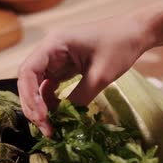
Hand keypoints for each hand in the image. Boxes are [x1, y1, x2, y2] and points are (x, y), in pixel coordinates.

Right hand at [17, 14, 151, 135]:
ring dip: (41, 106)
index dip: (30, 97)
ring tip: (51, 127)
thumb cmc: (119, 46)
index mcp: (54, 45)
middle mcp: (49, 51)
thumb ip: (80, 97)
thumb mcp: (100, 75)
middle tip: (46, 129)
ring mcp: (55, 59)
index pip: (27, 72)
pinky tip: (59, 115)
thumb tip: (65, 119)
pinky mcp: (64, 67)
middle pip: (28, 81)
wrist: (135, 33)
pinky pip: (50, 87)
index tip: (42, 116)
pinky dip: (51, 102)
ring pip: (37, 86)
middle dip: (33, 106)